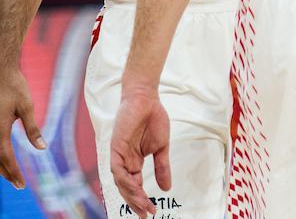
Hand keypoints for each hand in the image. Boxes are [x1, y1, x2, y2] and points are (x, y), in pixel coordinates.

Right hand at [0, 67, 45, 188]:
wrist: (0, 70)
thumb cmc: (14, 86)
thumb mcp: (27, 107)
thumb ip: (33, 129)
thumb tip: (42, 148)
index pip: (5, 157)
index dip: (13, 172)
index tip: (22, 184)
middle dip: (6, 173)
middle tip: (19, 184)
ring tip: (11, 175)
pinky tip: (3, 158)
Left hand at [110, 89, 171, 217]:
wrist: (146, 99)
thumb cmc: (153, 119)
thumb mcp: (161, 148)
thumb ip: (162, 167)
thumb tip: (166, 188)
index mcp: (133, 161)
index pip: (135, 186)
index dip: (142, 199)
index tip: (152, 210)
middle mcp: (124, 161)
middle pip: (126, 188)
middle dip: (136, 202)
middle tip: (146, 214)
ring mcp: (119, 155)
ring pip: (121, 182)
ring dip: (132, 195)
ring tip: (143, 205)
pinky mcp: (116, 148)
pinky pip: (118, 169)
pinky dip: (126, 180)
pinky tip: (135, 188)